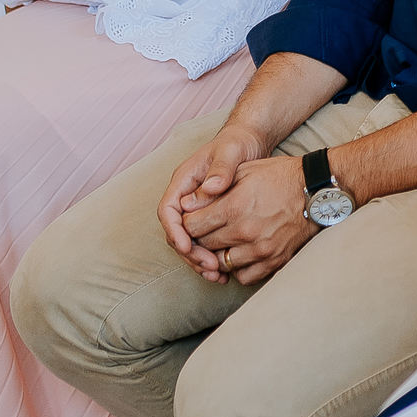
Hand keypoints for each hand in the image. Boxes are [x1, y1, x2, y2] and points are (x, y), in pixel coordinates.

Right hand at [157, 124, 273, 277]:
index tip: (187, 248)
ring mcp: (196, 209)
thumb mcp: (230, 152)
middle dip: (190, 253)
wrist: (248, 141)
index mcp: (184, 181)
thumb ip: (220, 169)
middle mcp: (186, 197)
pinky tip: (223, 271)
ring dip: (199, 260)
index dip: (175, 232)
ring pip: (189, 241)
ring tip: (217, 275)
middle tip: (210, 268)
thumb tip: (210, 188)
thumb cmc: (237, 143)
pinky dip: (210, 257)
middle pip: (177, 232)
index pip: (168, 210)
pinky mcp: (210, 218)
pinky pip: (203, 242)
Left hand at [180, 156, 318, 286]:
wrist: (316, 191)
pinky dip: (238, 268)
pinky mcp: (274, 262)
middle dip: (198, 238)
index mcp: (234, 207)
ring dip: (217, 254)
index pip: (192, 226)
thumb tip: (185, 203)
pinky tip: (241, 254)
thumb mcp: (244, 172)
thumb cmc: (279, 176)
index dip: (187, 222)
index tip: (193, 218)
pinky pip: (244, 276)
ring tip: (222, 242)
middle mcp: (245, 232)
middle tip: (204, 230)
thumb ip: (213, 190)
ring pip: (221, 263)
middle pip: (204, 245)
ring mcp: (260, 250)